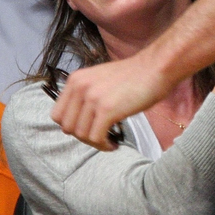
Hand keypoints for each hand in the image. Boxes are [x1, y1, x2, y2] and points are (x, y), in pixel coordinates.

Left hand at [51, 52, 170, 149]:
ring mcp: (93, 98)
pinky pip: (96, 138)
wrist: (156, 68)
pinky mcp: (107, 109)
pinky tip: (114, 144)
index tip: (89, 128)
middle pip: (67, 127)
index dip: (73, 125)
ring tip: (109, 141)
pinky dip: (104, 145)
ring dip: (95, 142)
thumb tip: (78, 121)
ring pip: (81, 135)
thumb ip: (85, 95)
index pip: (58, 115)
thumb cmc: (134, 76)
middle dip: (83, 136)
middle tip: (100, 136)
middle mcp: (80, 87)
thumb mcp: (100, 79)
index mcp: (75, 80)